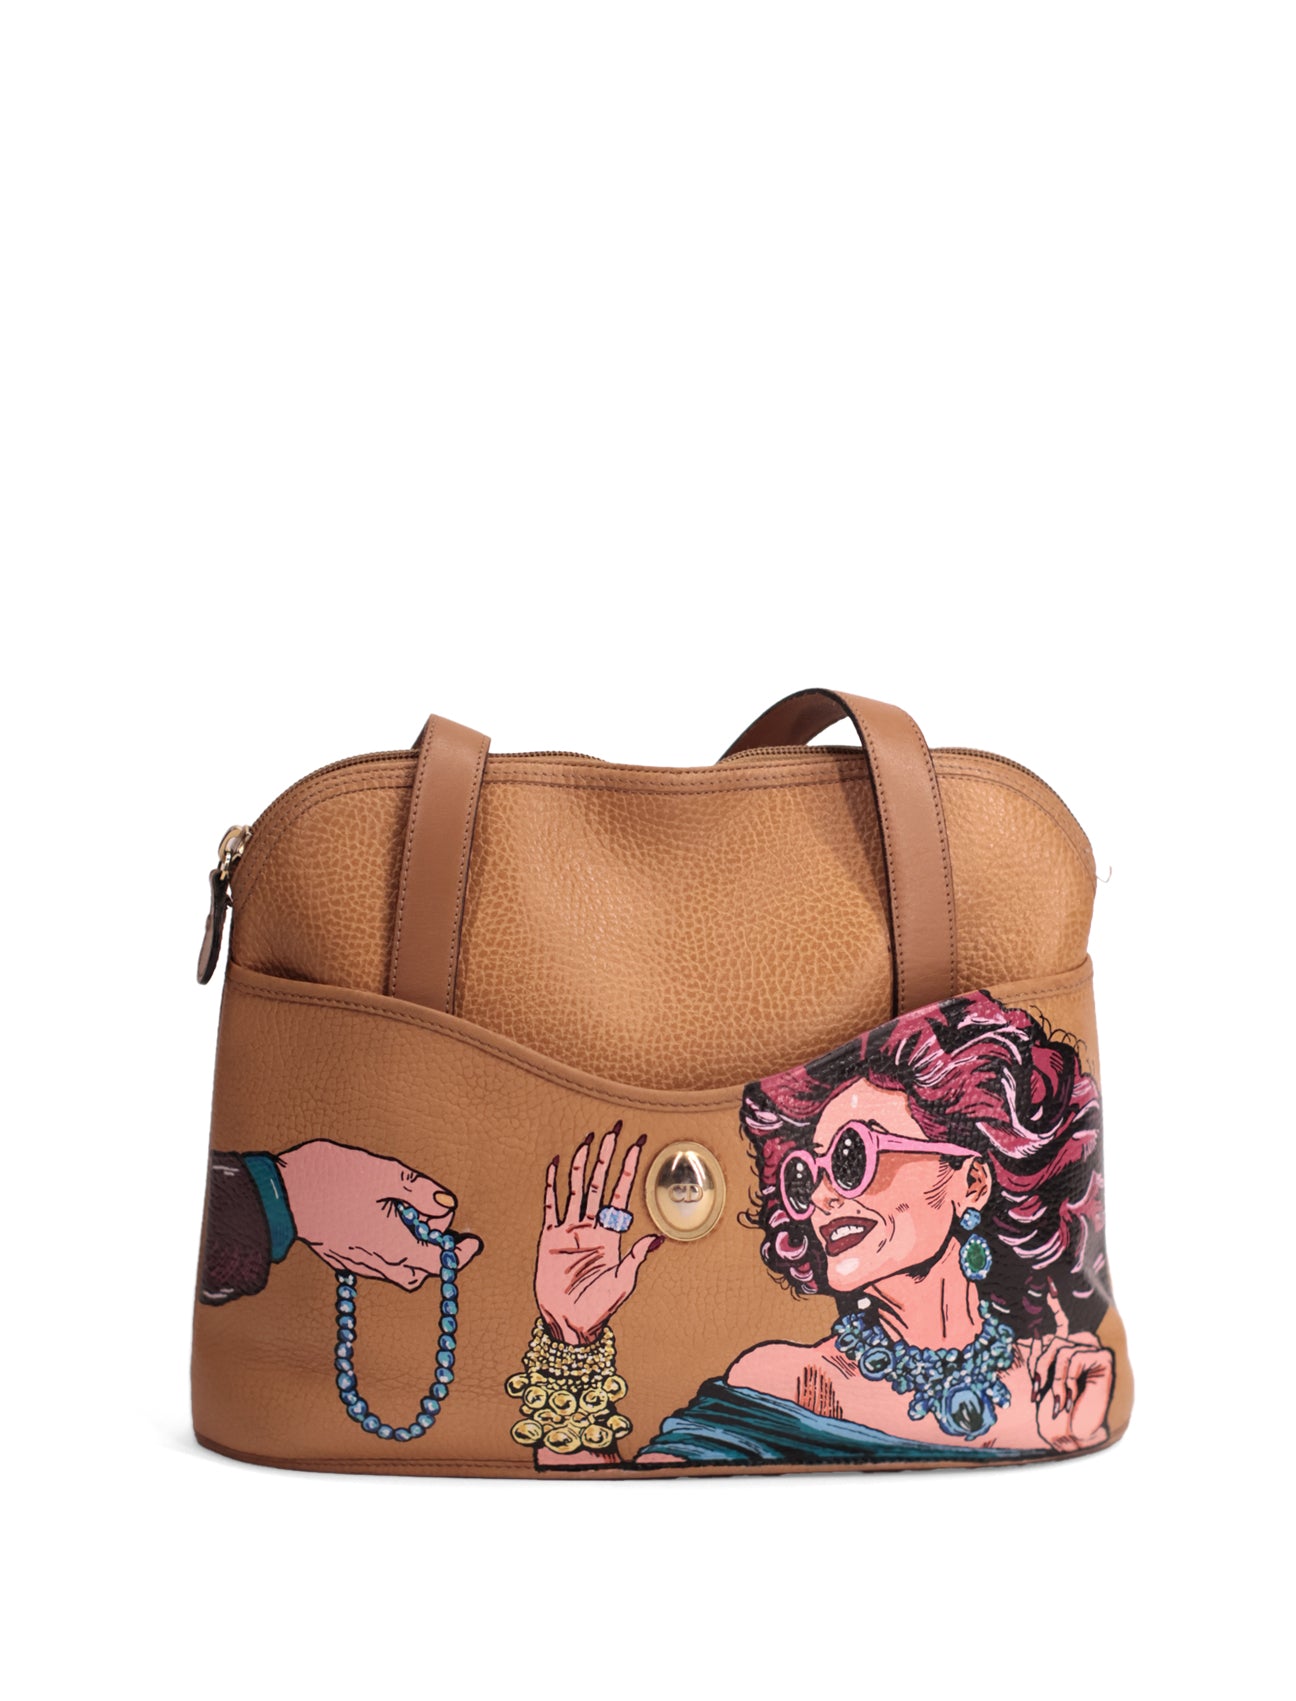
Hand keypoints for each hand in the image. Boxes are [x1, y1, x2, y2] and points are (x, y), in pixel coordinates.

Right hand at [277, 1140, 481, 1287]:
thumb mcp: (384, 1174)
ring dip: (413, 1250)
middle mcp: (376, 1262)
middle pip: (419, 1270)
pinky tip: (387, 1220)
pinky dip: (392, 1248)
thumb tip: (446, 1204)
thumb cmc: (330, 1179)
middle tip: (438, 1220)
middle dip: (436, 1250)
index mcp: (393, 1246)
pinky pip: (377, 1262)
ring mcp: (356, 1262)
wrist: (278, 1194)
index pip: (438, 1262)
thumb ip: (420, 1191)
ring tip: (412, 1215)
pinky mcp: (341, 1256)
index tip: (474, 1242)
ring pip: (397, 1269)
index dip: (461, 1254)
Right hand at [536, 1123, 661, 1344]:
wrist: (570, 1321)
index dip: (630, 1168)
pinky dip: (552, 1184)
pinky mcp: (550, 1237)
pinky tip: (556, 1164)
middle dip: (607, 1156)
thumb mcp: (623, 1281)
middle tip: (613, 1130)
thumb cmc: (600, 1306)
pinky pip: (551, 1205)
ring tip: (587, 1139)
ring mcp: (570, 1229)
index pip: (622, 1192)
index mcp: (611, 1233)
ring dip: (582, 1163)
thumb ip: (637, 1257)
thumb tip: (658, 1239)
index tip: (639, 1145)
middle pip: (600, 1182)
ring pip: (577, 1187)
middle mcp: (591, 1225)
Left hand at [1028, 1281, 1114, 1451]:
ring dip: (1052, 1379)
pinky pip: (1072, 1356)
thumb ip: (1037, 1356)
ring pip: (1059, 1347)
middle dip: (1039, 1364)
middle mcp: (1081, 1344)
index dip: (1055, 1303)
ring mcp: (1093, 1349)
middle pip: (1051, 1336)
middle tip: (1036, 1390)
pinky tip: (1070, 1398)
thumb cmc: (1053, 1412)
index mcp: (1066, 1347)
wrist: (1071, 1435)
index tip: (1048, 1282)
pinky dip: (1065, 1380)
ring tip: (1058, 1402)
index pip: (1058, 1320)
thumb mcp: (1039, 1378)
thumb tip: (1028, 1331)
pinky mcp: (1103, 1357)